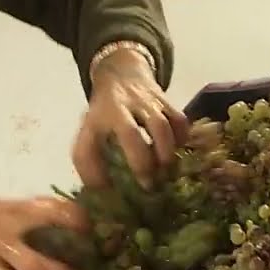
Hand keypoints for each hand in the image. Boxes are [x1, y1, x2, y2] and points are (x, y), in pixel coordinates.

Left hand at [73, 46, 188, 188]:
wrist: (122, 73)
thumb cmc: (105, 115)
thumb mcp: (88, 133)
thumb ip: (89, 162)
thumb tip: (101, 196)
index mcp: (97, 119)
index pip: (90, 146)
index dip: (98, 172)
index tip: (112, 192)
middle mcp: (121, 108)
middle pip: (131, 135)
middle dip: (141, 163)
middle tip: (148, 187)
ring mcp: (146, 102)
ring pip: (160, 127)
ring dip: (165, 154)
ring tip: (165, 173)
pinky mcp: (166, 101)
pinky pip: (179, 121)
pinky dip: (181, 140)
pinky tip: (176, 153)